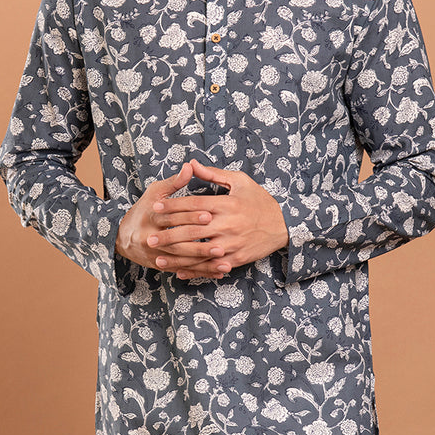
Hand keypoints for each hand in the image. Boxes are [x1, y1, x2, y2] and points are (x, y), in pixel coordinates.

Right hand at [117, 162, 213, 273]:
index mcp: (150, 217)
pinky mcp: (161, 266)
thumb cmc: (143, 210)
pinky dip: (201, 272)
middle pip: (178, 242)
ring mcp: (156, 254)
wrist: (121, 237)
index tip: (208, 214)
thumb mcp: (154, 193)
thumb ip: (174, 182)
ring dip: (204, 262)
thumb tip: (190, 166)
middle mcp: (151, 238)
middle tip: (220, 245)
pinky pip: (183, 270)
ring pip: (182, 260)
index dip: (190, 216)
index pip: (172, 217)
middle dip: (199, 245)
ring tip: (223, 260)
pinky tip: (218, 272)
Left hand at [129, 158, 288, 281]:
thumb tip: (191, 163)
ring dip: (176, 257)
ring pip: (198, 251)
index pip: (193, 204)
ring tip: (158, 258)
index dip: (173, 206)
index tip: (155, 208)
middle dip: (168, 234)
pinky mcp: (236, 258)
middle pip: (192, 230)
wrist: (285, 224)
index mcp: (226, 204)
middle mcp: (227, 224)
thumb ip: (213, 174)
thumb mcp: (240, 181)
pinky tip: (180, 271)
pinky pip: (211, 265)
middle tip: (149, 237)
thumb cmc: (259, 200)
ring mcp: (231, 243)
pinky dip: (195, 270)